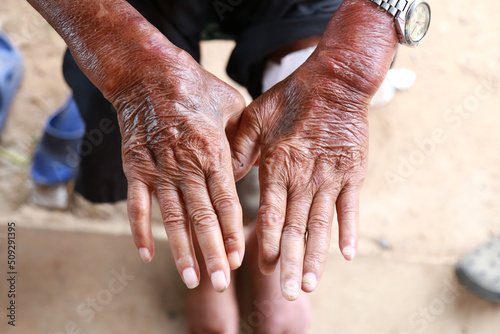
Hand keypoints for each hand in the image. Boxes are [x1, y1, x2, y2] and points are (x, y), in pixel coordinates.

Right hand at [113, 48, 245, 291]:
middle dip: (213, 253)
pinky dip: (140, 231)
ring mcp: (158, 169)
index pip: (226, 202)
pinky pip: (137, 205)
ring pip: (172, 219)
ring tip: (190, 280)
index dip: (232, 233)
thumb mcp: (232, 106)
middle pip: (202, 218)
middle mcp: (187, 166)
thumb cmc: (196, 87)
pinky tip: (146, 255)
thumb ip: (241, 140)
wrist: (148, 72)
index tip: (238, 259)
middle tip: (221, 282)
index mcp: (213, 152)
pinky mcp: (135, 167)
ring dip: (181, 251)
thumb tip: (247, 168)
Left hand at [231, 53, 379, 299]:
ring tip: (313, 285)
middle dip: (293, 264)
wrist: (335, 82)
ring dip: (318, 257)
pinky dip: (349, 231)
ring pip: (322, 225)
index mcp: (278, 166)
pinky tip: (349, 255)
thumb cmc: (292, 98)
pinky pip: (351, 207)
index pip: (272, 215)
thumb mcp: (255, 117)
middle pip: (297, 229)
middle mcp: (304, 178)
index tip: (264, 269)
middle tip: (290, 293)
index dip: (269, 244)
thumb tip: (224, 176)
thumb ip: (239, 149)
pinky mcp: (352, 173)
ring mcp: (331, 178)